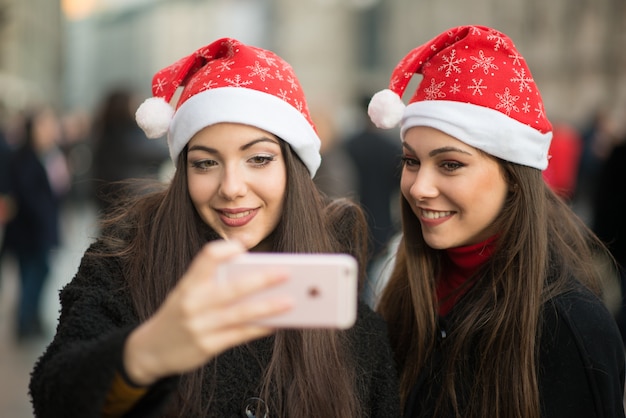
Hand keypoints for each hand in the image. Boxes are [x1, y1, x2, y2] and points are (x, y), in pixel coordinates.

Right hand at [123, 240, 291, 385]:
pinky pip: (239, 335)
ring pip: (240, 314)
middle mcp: (192, 303)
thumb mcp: (186, 293)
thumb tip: (256, 273)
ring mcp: (199, 326)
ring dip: (268, 307)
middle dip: (262, 280)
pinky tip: (277, 323)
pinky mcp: (207, 346)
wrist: (151, 350)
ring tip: (291, 301)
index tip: (242, 245)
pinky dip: (260, 328)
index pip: (206, 258)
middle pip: (232, 288)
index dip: (224, 250)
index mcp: (188, 284)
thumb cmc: (180, 314)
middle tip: (286, 272)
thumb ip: (213, 282)